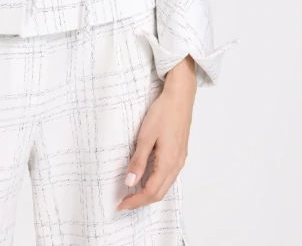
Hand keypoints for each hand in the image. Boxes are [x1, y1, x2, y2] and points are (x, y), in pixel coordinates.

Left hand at [117, 63, 195, 210]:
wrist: (180, 97)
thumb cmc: (163, 114)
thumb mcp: (146, 136)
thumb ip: (138, 161)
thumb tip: (130, 183)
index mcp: (168, 163)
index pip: (151, 192)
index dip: (136, 201)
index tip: (121, 205)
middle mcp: (177, 165)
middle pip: (159, 193)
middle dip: (141, 201)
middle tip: (124, 202)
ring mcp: (180, 160)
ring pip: (165, 186)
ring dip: (149, 193)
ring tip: (132, 193)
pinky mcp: (179, 153)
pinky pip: (168, 176)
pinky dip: (156, 183)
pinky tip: (146, 178)